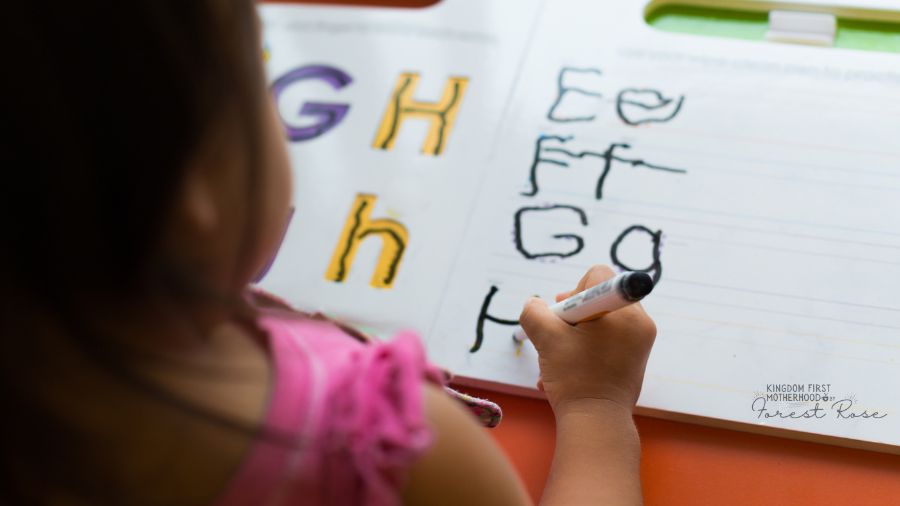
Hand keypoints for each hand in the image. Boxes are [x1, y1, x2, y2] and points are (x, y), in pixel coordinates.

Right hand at [519, 265, 656, 415]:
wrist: (596, 424)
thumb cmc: (575, 378)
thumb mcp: (546, 338)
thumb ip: (534, 312)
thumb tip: (534, 304)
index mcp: (625, 312)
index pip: (598, 276)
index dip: (573, 291)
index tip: (564, 316)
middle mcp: (640, 323)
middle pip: (599, 297)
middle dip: (573, 315)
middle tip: (559, 335)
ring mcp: (640, 343)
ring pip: (600, 321)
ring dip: (575, 334)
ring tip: (561, 357)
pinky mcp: (635, 359)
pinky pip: (608, 340)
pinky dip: (587, 348)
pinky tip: (568, 369)